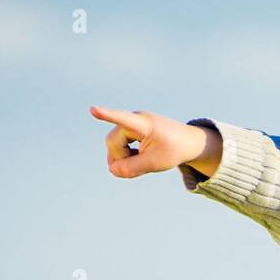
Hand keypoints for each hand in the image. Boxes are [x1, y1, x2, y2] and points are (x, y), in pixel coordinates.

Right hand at [89, 105, 220, 178]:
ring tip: (141, 162)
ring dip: (123, 158)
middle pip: (112, 142)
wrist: (186, 142)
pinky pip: (118, 145)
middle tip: (138, 167)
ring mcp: (130, 123)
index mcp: (143, 123)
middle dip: (120, 158)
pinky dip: (125, 156)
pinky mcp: (130, 130)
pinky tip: (138, 158)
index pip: (121, 119)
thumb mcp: (155, 163)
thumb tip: (112, 170)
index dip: (106, 115)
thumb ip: (133, 169)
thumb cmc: (173, 150)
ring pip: (113, 145)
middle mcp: (133, 120)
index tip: (93, 109)